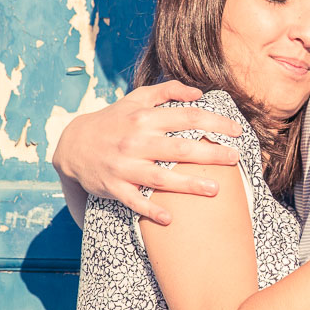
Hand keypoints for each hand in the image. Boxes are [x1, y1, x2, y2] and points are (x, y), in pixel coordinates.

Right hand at [53, 82, 242, 223]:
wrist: (72, 145)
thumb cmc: (113, 121)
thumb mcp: (135, 99)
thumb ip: (167, 91)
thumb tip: (198, 92)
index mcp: (145, 118)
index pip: (187, 117)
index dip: (215, 122)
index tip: (237, 131)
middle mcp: (136, 141)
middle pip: (180, 147)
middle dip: (210, 153)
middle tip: (235, 158)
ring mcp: (125, 165)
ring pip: (161, 176)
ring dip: (189, 184)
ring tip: (215, 189)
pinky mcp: (113, 186)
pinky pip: (134, 200)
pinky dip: (150, 209)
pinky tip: (170, 219)